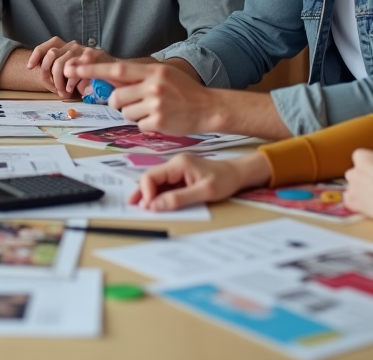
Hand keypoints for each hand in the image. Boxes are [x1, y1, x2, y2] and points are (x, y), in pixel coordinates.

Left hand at [28, 38, 114, 97]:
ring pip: (63, 63)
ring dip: (61, 81)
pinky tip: (73, 89)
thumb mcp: (65, 73)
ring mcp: (83, 50)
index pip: (45, 47)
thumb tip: (41, 74)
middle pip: (51, 56)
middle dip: (49, 75)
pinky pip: (78, 69)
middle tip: (55, 88)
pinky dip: (72, 81)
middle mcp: (72, 45)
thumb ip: (53, 72)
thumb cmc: (85, 75)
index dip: (35, 56)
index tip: (30, 67)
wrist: (112, 71)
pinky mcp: (94, 55)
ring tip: (64, 91)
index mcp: (64, 46)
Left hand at [68, 60, 213, 134]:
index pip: (117, 69)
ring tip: (151, 110)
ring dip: (133, 114)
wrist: (208, 107)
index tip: (73, 67)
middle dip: (118, 102)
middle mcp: (153, 86)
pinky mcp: (159, 122)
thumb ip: (137, 76)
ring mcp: (156, 105)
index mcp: (152, 71)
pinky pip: (138, 126)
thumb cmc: (183, 90)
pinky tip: (160, 119)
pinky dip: (145, 124)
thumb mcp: (162, 75)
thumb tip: (107, 78)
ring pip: (125, 113)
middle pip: (116, 97)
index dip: (93, 70)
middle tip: (133, 102)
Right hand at [129, 153, 271, 211]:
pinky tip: (155, 203)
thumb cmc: (224, 180)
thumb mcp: (203, 192)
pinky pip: (166, 185)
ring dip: (149, 194)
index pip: (152, 176)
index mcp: (178, 164)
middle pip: (151, 178)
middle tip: (133, 207)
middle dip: (142, 193)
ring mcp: (178, 169)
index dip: (146, 192)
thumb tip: (155, 206)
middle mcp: (175, 164)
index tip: (148, 208)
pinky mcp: (182, 176)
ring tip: (140, 207)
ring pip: (157, 182)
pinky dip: (159, 194)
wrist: (239, 174)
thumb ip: (178, 199)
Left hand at [343, 143, 372, 222]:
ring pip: (353, 186)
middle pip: (356, 171)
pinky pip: (350, 200)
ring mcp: (352, 188)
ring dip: (361, 188)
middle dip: (366, 175)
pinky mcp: (353, 204)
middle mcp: (353, 171)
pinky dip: (357, 201)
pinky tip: (368, 203)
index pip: (364, 155)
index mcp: (362, 156)